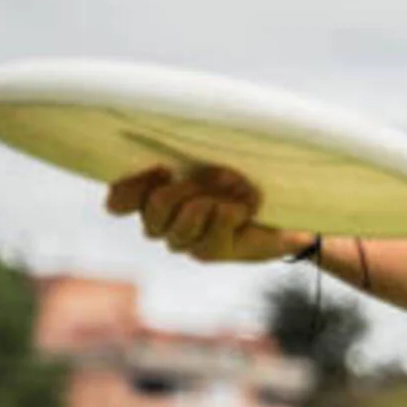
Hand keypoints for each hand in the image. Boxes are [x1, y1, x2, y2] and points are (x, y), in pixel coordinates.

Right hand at [105, 165, 308, 262]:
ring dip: (212, 199)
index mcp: (156, 198)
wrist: (288, 213)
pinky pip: (211, 227)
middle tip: (217, 176)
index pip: (119, 201)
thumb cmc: (247, 180)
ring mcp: (186, 241)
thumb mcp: (214, 161)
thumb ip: (183, 155)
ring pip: (181, 222)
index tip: (162, 168)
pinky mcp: (209, 252)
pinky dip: (231, 210)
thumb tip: (160, 153)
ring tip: (235, 191)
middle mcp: (165, 224)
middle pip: (155, 209)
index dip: (131, 188)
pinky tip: (245, 210)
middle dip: (187, 189)